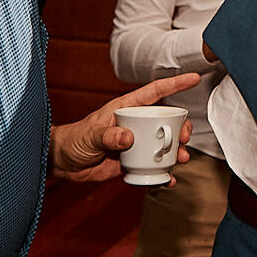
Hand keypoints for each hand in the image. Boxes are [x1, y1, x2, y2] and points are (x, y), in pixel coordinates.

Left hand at [49, 72, 201, 182]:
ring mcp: (135, 142)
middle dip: (180, 127)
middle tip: (184, 139)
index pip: (154, 92)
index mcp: (126, 108)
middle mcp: (134, 123)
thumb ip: (108, 135)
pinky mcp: (132, 161)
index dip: (175, 84)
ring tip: (180, 159)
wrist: (62, 163)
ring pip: (163, 144)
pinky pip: (152, 165)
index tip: (193, 78)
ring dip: (175, 151)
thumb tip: (129, 137)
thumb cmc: (73, 140)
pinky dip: (162, 173)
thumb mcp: (90, 135)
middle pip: (165, 120)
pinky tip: (168, 178)